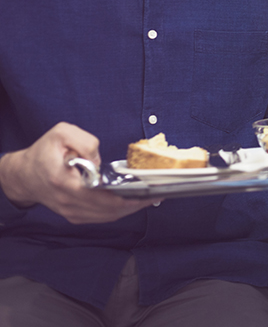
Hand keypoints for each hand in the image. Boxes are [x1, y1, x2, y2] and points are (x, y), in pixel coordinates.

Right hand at [0, 122, 160, 222]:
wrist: (24, 175)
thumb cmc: (44, 152)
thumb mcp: (61, 133)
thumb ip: (85, 142)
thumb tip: (100, 161)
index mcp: (64, 182)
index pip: (102, 195)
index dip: (128, 194)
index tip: (148, 187)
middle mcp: (68, 202)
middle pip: (110, 209)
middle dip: (137, 202)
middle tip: (159, 192)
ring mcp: (71, 212)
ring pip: (108, 216)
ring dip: (131, 208)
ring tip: (152, 197)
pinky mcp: (74, 215)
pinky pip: (102, 217)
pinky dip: (120, 211)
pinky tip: (134, 201)